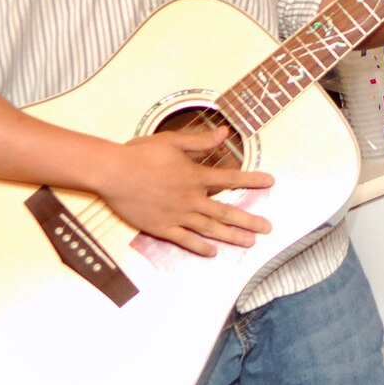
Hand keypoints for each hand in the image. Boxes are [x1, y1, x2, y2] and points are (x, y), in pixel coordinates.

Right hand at [93, 127, 273, 255]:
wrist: (112, 173)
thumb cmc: (140, 154)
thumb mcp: (173, 141)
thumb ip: (201, 140)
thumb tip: (225, 132)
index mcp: (195, 176)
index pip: (231, 179)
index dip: (252, 180)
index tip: (270, 182)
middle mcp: (190, 199)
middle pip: (226, 212)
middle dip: (249, 220)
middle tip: (268, 228)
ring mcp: (177, 216)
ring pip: (210, 229)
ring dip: (232, 236)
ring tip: (250, 242)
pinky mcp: (161, 227)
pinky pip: (185, 240)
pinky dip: (199, 247)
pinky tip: (212, 252)